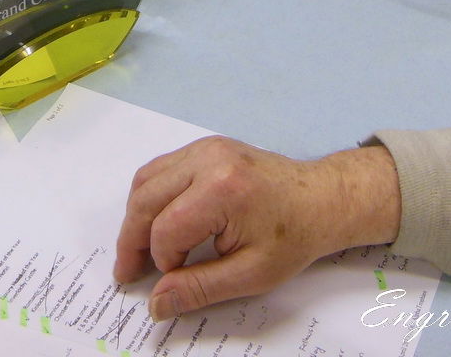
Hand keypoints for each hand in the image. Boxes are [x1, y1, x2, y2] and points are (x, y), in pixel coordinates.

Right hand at [114, 136, 400, 320]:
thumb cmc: (293, 235)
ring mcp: (206, 148)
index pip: (166, 231)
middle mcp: (209, 159)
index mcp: (222, 189)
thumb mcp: (251, 274)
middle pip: (146, 200)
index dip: (163, 262)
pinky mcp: (207, 147)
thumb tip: (156, 303)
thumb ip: (199, 288)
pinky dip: (151, 196)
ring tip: (140, 250)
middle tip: (128, 272)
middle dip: (132, 240)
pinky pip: (162, 169)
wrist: (322, 198)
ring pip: (146, 180)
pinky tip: (158, 222)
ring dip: (137, 216)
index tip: (175, 280)